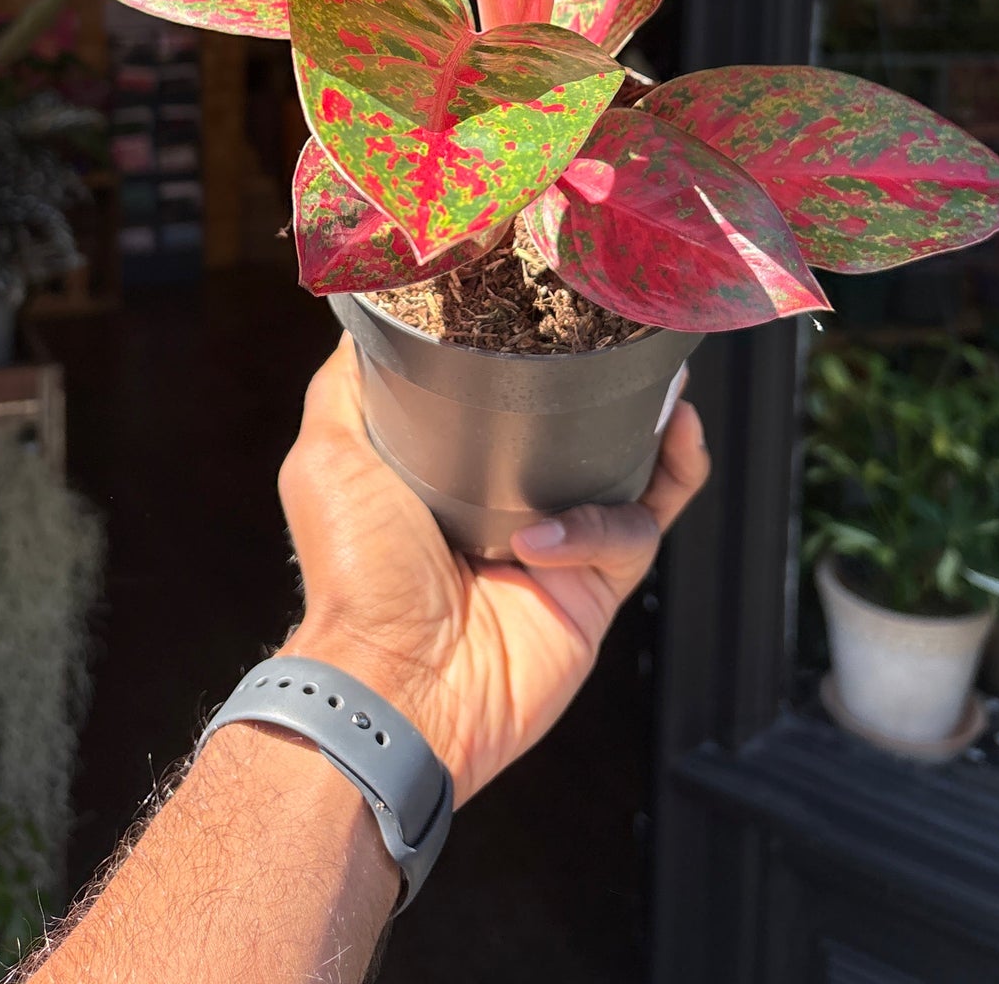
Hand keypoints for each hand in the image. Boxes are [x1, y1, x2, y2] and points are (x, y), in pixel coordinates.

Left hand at [279, 336, 708, 803]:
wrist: (394, 684)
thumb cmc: (355, 572)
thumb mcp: (329, 453)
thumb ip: (350, 383)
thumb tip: (370, 314)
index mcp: (457, 470)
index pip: (518, 401)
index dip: (550, 360)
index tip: (569, 315)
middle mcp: (514, 505)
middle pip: (590, 433)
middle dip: (626, 393)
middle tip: (642, 354)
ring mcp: (562, 548)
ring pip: (636, 479)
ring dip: (657, 440)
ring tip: (669, 406)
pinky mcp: (596, 591)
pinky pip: (634, 534)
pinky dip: (612, 519)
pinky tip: (556, 530)